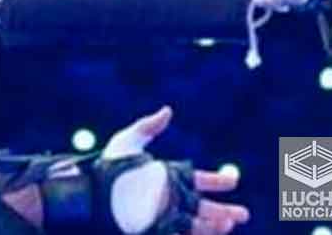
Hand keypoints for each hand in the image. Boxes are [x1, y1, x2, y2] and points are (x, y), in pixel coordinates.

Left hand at [103, 106, 248, 234]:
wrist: (89, 192)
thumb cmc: (106, 166)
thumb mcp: (127, 142)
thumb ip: (148, 126)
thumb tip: (168, 109)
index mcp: (165, 177)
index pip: (197, 180)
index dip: (216, 181)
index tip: (233, 181)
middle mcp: (167, 198)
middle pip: (202, 207)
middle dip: (224, 211)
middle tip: (242, 215)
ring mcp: (161, 216)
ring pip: (195, 224)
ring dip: (213, 226)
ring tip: (228, 225)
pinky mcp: (153, 230)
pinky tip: (208, 233)